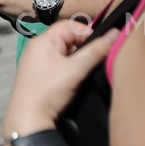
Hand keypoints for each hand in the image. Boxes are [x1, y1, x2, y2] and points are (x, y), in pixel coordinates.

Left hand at [5, 21, 119, 133]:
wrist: (29, 120)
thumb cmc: (49, 91)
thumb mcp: (76, 69)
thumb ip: (96, 51)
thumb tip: (115, 33)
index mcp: (42, 41)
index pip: (69, 25)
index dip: (87, 32)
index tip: (100, 46)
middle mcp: (37, 48)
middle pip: (66, 38)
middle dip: (83, 46)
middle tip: (95, 60)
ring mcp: (36, 62)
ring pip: (64, 52)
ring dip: (77, 59)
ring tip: (86, 70)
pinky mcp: (39, 75)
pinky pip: (58, 64)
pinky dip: (69, 68)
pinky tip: (76, 79)